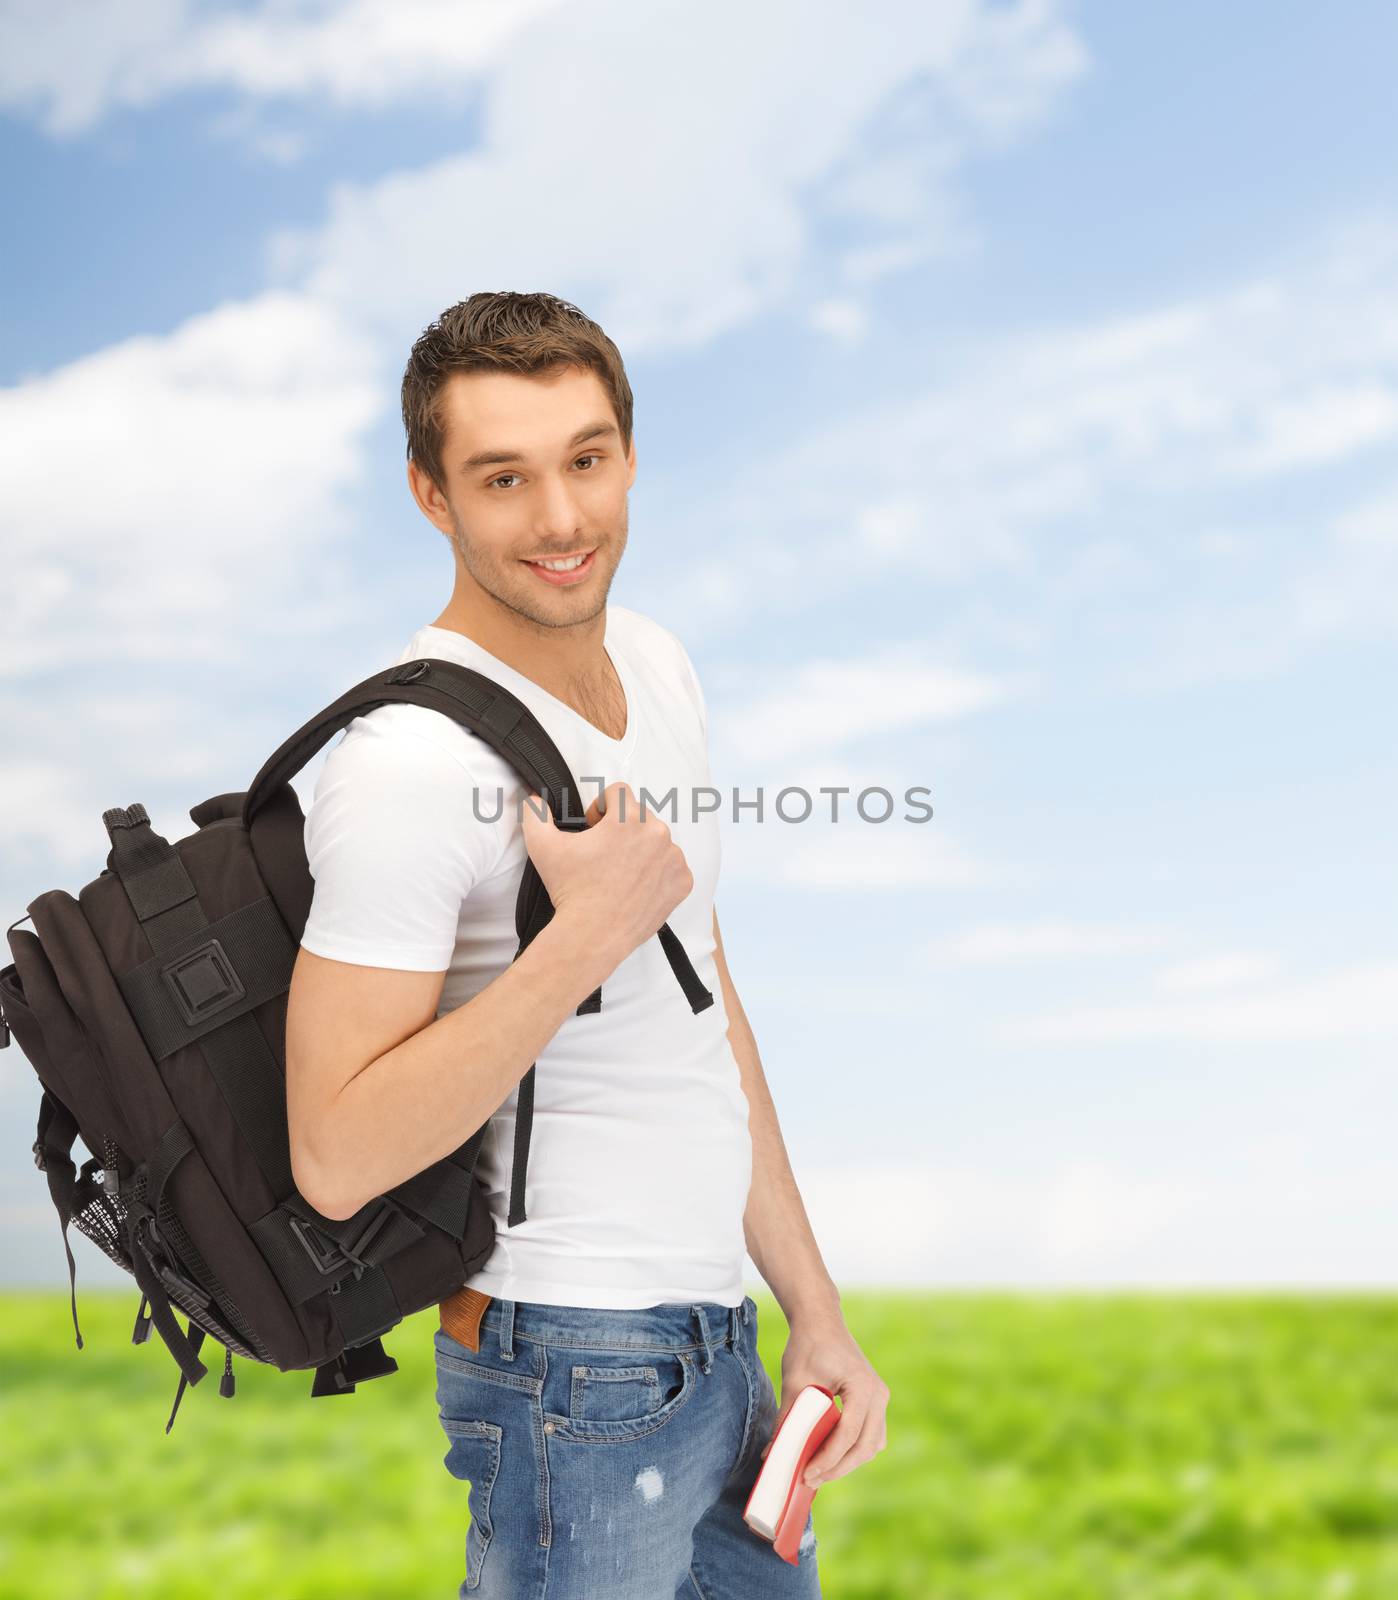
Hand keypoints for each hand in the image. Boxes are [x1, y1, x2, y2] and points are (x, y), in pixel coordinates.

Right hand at [519, 781, 693, 969]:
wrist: (592, 934)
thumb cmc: (571, 890)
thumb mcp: (542, 845)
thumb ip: (535, 813)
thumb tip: (532, 799)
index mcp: (628, 817)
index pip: (618, 792)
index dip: (601, 808)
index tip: (593, 829)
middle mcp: (657, 833)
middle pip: (640, 816)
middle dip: (621, 829)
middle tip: (603, 855)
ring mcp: (673, 858)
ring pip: (657, 840)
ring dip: (641, 849)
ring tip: (620, 873)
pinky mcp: (682, 881)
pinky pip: (672, 866)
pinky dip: (658, 873)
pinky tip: (636, 887)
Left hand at [759, 1309, 888, 1488]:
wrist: (821, 1320)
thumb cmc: (808, 1346)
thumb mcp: (794, 1382)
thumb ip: (786, 1420)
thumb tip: (772, 1455)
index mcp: (863, 1387)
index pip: (848, 1435)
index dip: (827, 1460)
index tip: (806, 1474)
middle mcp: (879, 1394)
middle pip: (865, 1447)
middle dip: (838, 1468)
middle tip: (810, 1479)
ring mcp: (880, 1397)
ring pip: (872, 1445)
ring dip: (848, 1462)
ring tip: (819, 1470)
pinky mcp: (875, 1400)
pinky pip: (871, 1434)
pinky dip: (854, 1449)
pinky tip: (830, 1455)